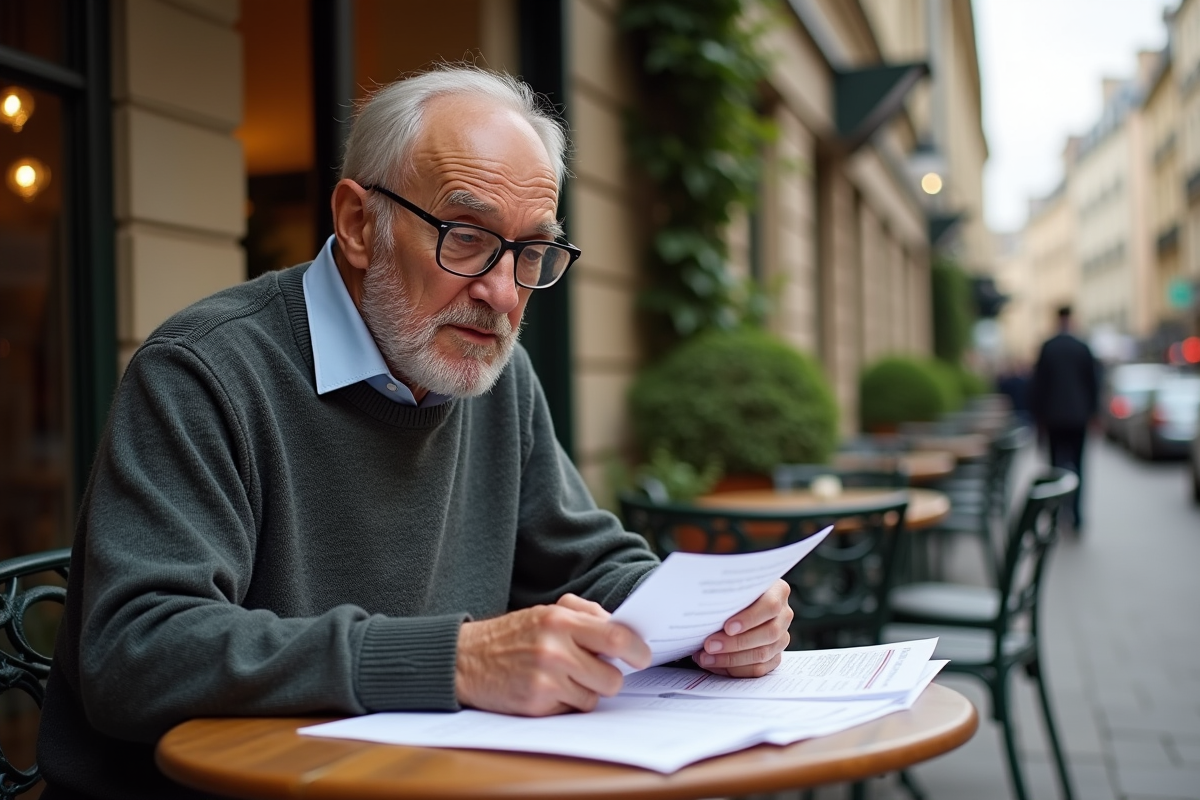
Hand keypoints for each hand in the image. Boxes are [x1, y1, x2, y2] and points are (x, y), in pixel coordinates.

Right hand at [455, 594, 650, 715]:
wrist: (466, 659)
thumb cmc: (513, 635)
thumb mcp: (546, 612)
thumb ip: (585, 615)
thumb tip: (623, 628)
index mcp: (560, 620)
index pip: (616, 637)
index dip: (637, 650)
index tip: (643, 656)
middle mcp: (554, 649)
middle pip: (611, 677)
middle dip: (610, 677)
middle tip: (599, 671)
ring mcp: (546, 679)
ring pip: (594, 697)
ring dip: (586, 691)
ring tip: (563, 677)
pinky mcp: (536, 703)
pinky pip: (572, 709)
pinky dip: (566, 702)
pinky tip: (547, 689)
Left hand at [693, 579, 791, 676]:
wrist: (733, 604)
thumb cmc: (729, 592)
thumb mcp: (730, 587)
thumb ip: (726, 594)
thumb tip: (707, 606)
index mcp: (778, 591)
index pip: (770, 606)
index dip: (749, 618)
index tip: (727, 627)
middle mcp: (784, 615)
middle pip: (768, 633)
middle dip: (735, 643)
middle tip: (709, 645)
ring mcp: (781, 637)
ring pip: (762, 654)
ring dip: (731, 659)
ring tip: (705, 657)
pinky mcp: (774, 656)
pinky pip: (759, 669)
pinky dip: (735, 669)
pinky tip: (715, 664)